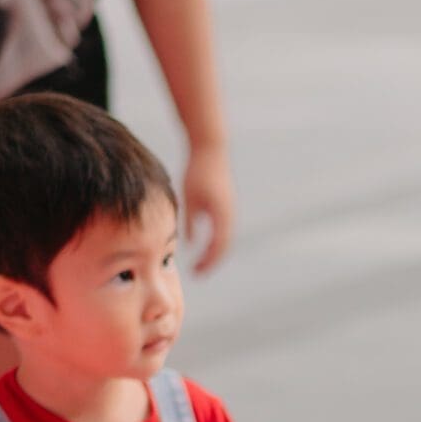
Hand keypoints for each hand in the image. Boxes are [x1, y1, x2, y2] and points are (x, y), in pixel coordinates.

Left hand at [183, 146, 236, 273]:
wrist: (211, 148)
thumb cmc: (198, 170)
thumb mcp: (190, 197)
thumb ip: (191, 221)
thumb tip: (190, 242)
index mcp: (222, 216)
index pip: (217, 248)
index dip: (207, 263)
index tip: (196, 273)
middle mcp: (230, 216)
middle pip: (224, 247)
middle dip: (211, 262)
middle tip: (198, 273)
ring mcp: (230, 211)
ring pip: (225, 239)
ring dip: (214, 252)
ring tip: (201, 262)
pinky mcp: (226, 205)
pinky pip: (223, 229)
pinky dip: (215, 241)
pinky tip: (204, 244)